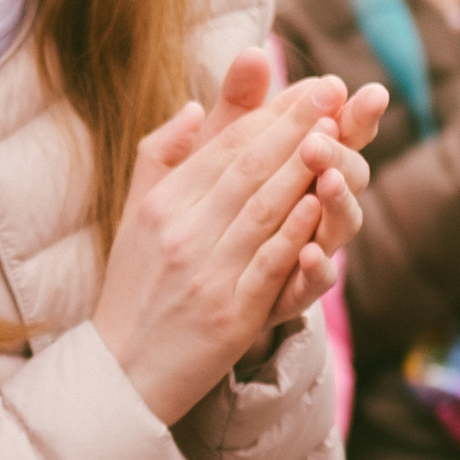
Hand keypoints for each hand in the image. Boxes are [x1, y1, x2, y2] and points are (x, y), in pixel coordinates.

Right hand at [91, 51, 364, 420]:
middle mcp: (181, 232)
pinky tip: (318, 203)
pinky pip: (266, 264)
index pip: (224, 147)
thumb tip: (194, 108)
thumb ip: (161, 156)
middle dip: (295, 126)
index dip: (271, 113)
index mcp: (162, 204)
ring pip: (262, 208)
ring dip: (303, 168)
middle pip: (247, 168)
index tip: (312, 86)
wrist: (122, 372)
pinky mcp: (229, 314)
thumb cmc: (134, 289)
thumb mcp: (135, 215)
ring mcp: (205, 273)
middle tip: (333, 92)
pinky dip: (293, 232)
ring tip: (337, 133)